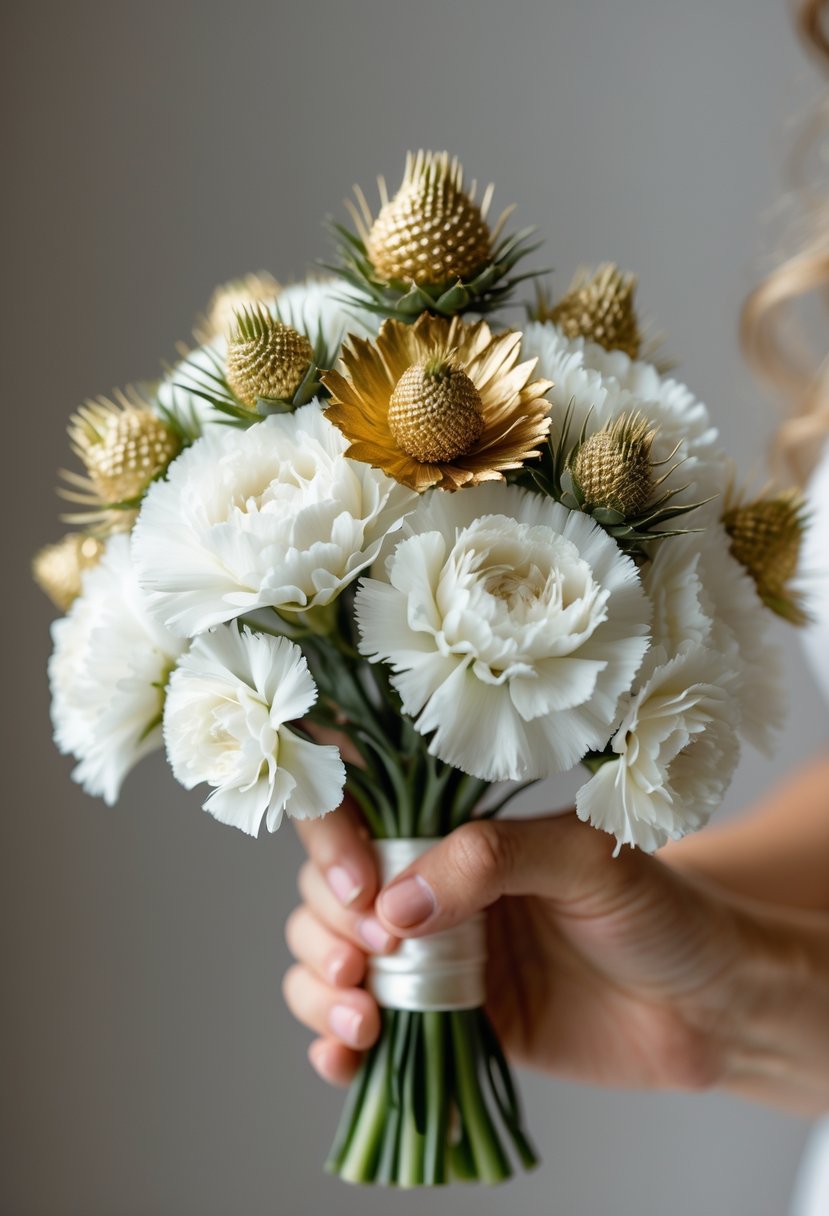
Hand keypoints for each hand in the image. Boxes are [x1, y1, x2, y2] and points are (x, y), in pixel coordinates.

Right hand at [283, 805, 757, 1092]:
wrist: (707, 1005)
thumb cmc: (657, 910)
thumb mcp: (585, 860)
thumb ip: (493, 862)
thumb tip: (395, 905)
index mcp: (457, 831)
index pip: (359, 814)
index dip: (334, 846)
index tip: (359, 893)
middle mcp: (429, 889)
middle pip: (328, 893)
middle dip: (326, 929)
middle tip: (367, 963)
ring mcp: (430, 959)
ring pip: (327, 960)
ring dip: (317, 990)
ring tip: (360, 1020)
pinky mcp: (440, 1024)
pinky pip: (362, 1032)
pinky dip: (333, 1047)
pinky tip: (345, 1059)